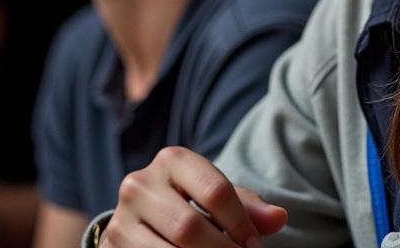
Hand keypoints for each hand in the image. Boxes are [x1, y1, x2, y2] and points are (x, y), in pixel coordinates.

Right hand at [105, 147, 286, 246]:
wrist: (136, 221)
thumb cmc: (187, 204)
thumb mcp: (215, 199)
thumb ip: (247, 208)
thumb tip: (280, 218)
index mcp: (173, 160)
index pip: (216, 191)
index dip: (240, 224)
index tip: (254, 247)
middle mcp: (140, 183)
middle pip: (189, 227)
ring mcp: (120, 219)